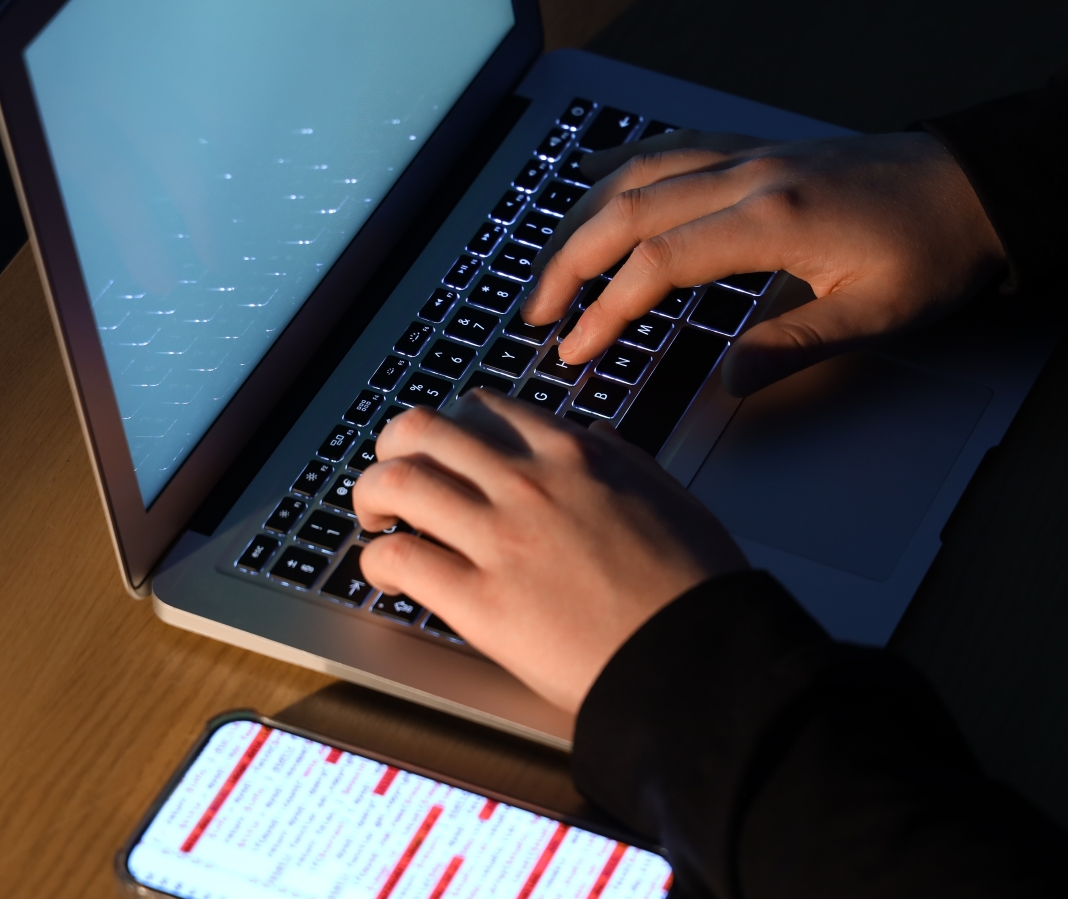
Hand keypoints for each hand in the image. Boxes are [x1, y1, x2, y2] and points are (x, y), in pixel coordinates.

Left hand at [352, 392, 747, 712]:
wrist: (696, 658)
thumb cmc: (692, 585)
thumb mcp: (664, 492)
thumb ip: (618, 458)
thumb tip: (591, 437)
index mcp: (573, 453)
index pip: (482, 409)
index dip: (451, 430)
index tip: (445, 454)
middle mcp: (528, 483)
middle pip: (423, 430)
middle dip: (394, 448)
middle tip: (393, 480)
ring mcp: (500, 538)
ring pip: (397, 482)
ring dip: (372, 497)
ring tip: (377, 522)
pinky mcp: (480, 602)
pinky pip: (399, 558)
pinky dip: (378, 562)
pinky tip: (390, 576)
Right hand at [522, 130, 1004, 394]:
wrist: (978, 186)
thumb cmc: (936, 247)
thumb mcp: (874, 315)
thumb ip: (793, 346)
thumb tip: (727, 382)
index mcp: (773, 218)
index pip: (659, 262)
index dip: (606, 310)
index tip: (575, 350)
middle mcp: (750, 175)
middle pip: (629, 211)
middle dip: (570, 264)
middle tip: (537, 315)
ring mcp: (751, 155)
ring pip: (641, 173)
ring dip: (584, 217)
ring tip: (549, 263)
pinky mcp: (760, 150)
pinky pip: (673, 147)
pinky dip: (624, 162)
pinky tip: (595, 173)